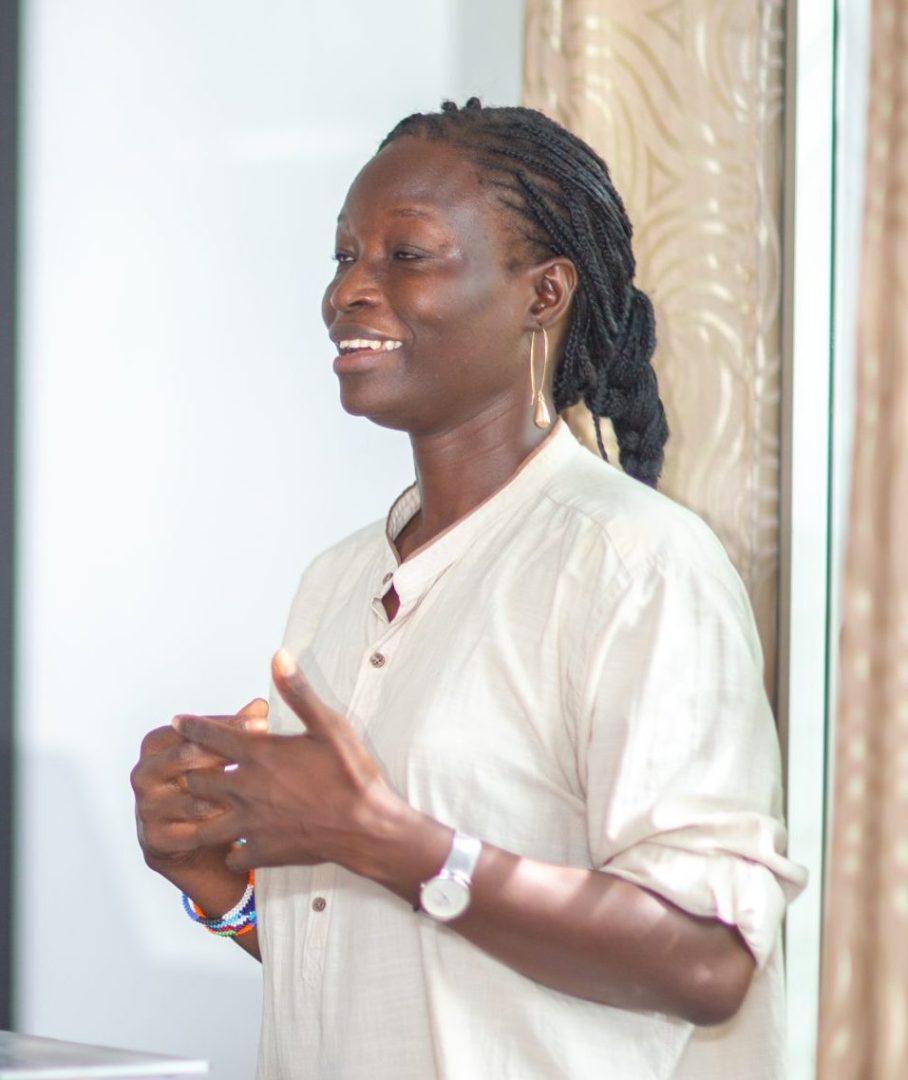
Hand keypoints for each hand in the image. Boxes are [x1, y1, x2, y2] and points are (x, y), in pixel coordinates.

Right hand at [130, 697, 268, 880]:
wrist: (185, 842)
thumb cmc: (201, 787)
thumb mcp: (212, 755)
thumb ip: (231, 731)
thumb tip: (260, 705)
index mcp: (154, 746)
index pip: (189, 728)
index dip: (226, 724)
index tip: (261, 723)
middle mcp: (144, 774)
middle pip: (186, 756)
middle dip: (225, 752)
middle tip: (261, 751)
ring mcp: (147, 807)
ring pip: (192, 796)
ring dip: (226, 794)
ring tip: (259, 788)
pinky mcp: (155, 838)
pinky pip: (192, 830)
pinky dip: (218, 826)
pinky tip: (245, 822)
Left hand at [172, 649, 402, 873]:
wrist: (366, 826)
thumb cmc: (351, 773)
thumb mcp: (328, 725)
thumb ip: (298, 691)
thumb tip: (278, 656)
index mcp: (259, 754)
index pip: (211, 735)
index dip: (191, 726)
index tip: (177, 722)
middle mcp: (246, 788)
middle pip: (197, 780)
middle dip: (193, 773)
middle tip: (195, 770)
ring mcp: (250, 822)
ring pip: (204, 821)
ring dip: (202, 815)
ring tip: (202, 812)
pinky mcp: (261, 850)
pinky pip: (231, 855)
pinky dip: (231, 849)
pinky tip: (236, 845)